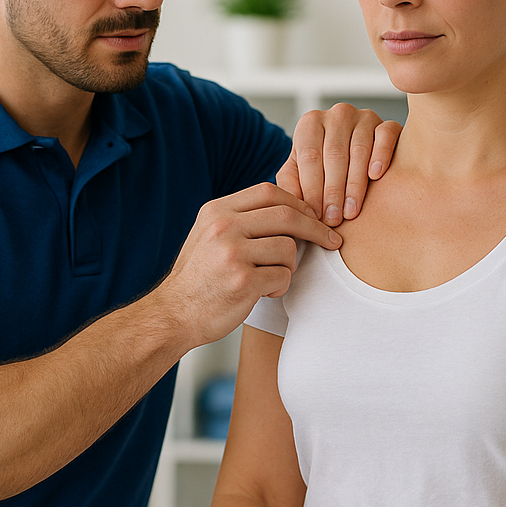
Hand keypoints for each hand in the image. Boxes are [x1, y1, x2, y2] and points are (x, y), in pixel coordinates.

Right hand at [158, 182, 340, 347]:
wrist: (174, 314)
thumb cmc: (199, 277)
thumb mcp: (209, 235)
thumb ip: (241, 218)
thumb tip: (289, 206)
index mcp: (216, 211)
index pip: (269, 192)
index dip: (299, 202)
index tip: (314, 217)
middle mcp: (223, 227)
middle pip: (287, 215)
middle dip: (316, 229)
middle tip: (332, 241)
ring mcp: (232, 253)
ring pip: (289, 249)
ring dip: (290, 266)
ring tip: (272, 278)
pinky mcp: (242, 281)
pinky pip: (283, 277)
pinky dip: (281, 287)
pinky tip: (264, 292)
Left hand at [277, 103, 401, 226]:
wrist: (352, 149)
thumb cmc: (322, 164)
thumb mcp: (299, 171)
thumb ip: (291, 185)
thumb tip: (292, 206)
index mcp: (311, 123)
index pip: (310, 157)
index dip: (312, 189)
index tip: (315, 216)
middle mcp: (337, 115)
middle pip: (334, 155)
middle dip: (333, 191)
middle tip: (333, 219)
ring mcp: (364, 117)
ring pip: (359, 151)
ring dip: (355, 184)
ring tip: (351, 211)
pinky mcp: (386, 124)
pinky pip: (385, 137)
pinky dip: (381, 155)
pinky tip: (375, 175)